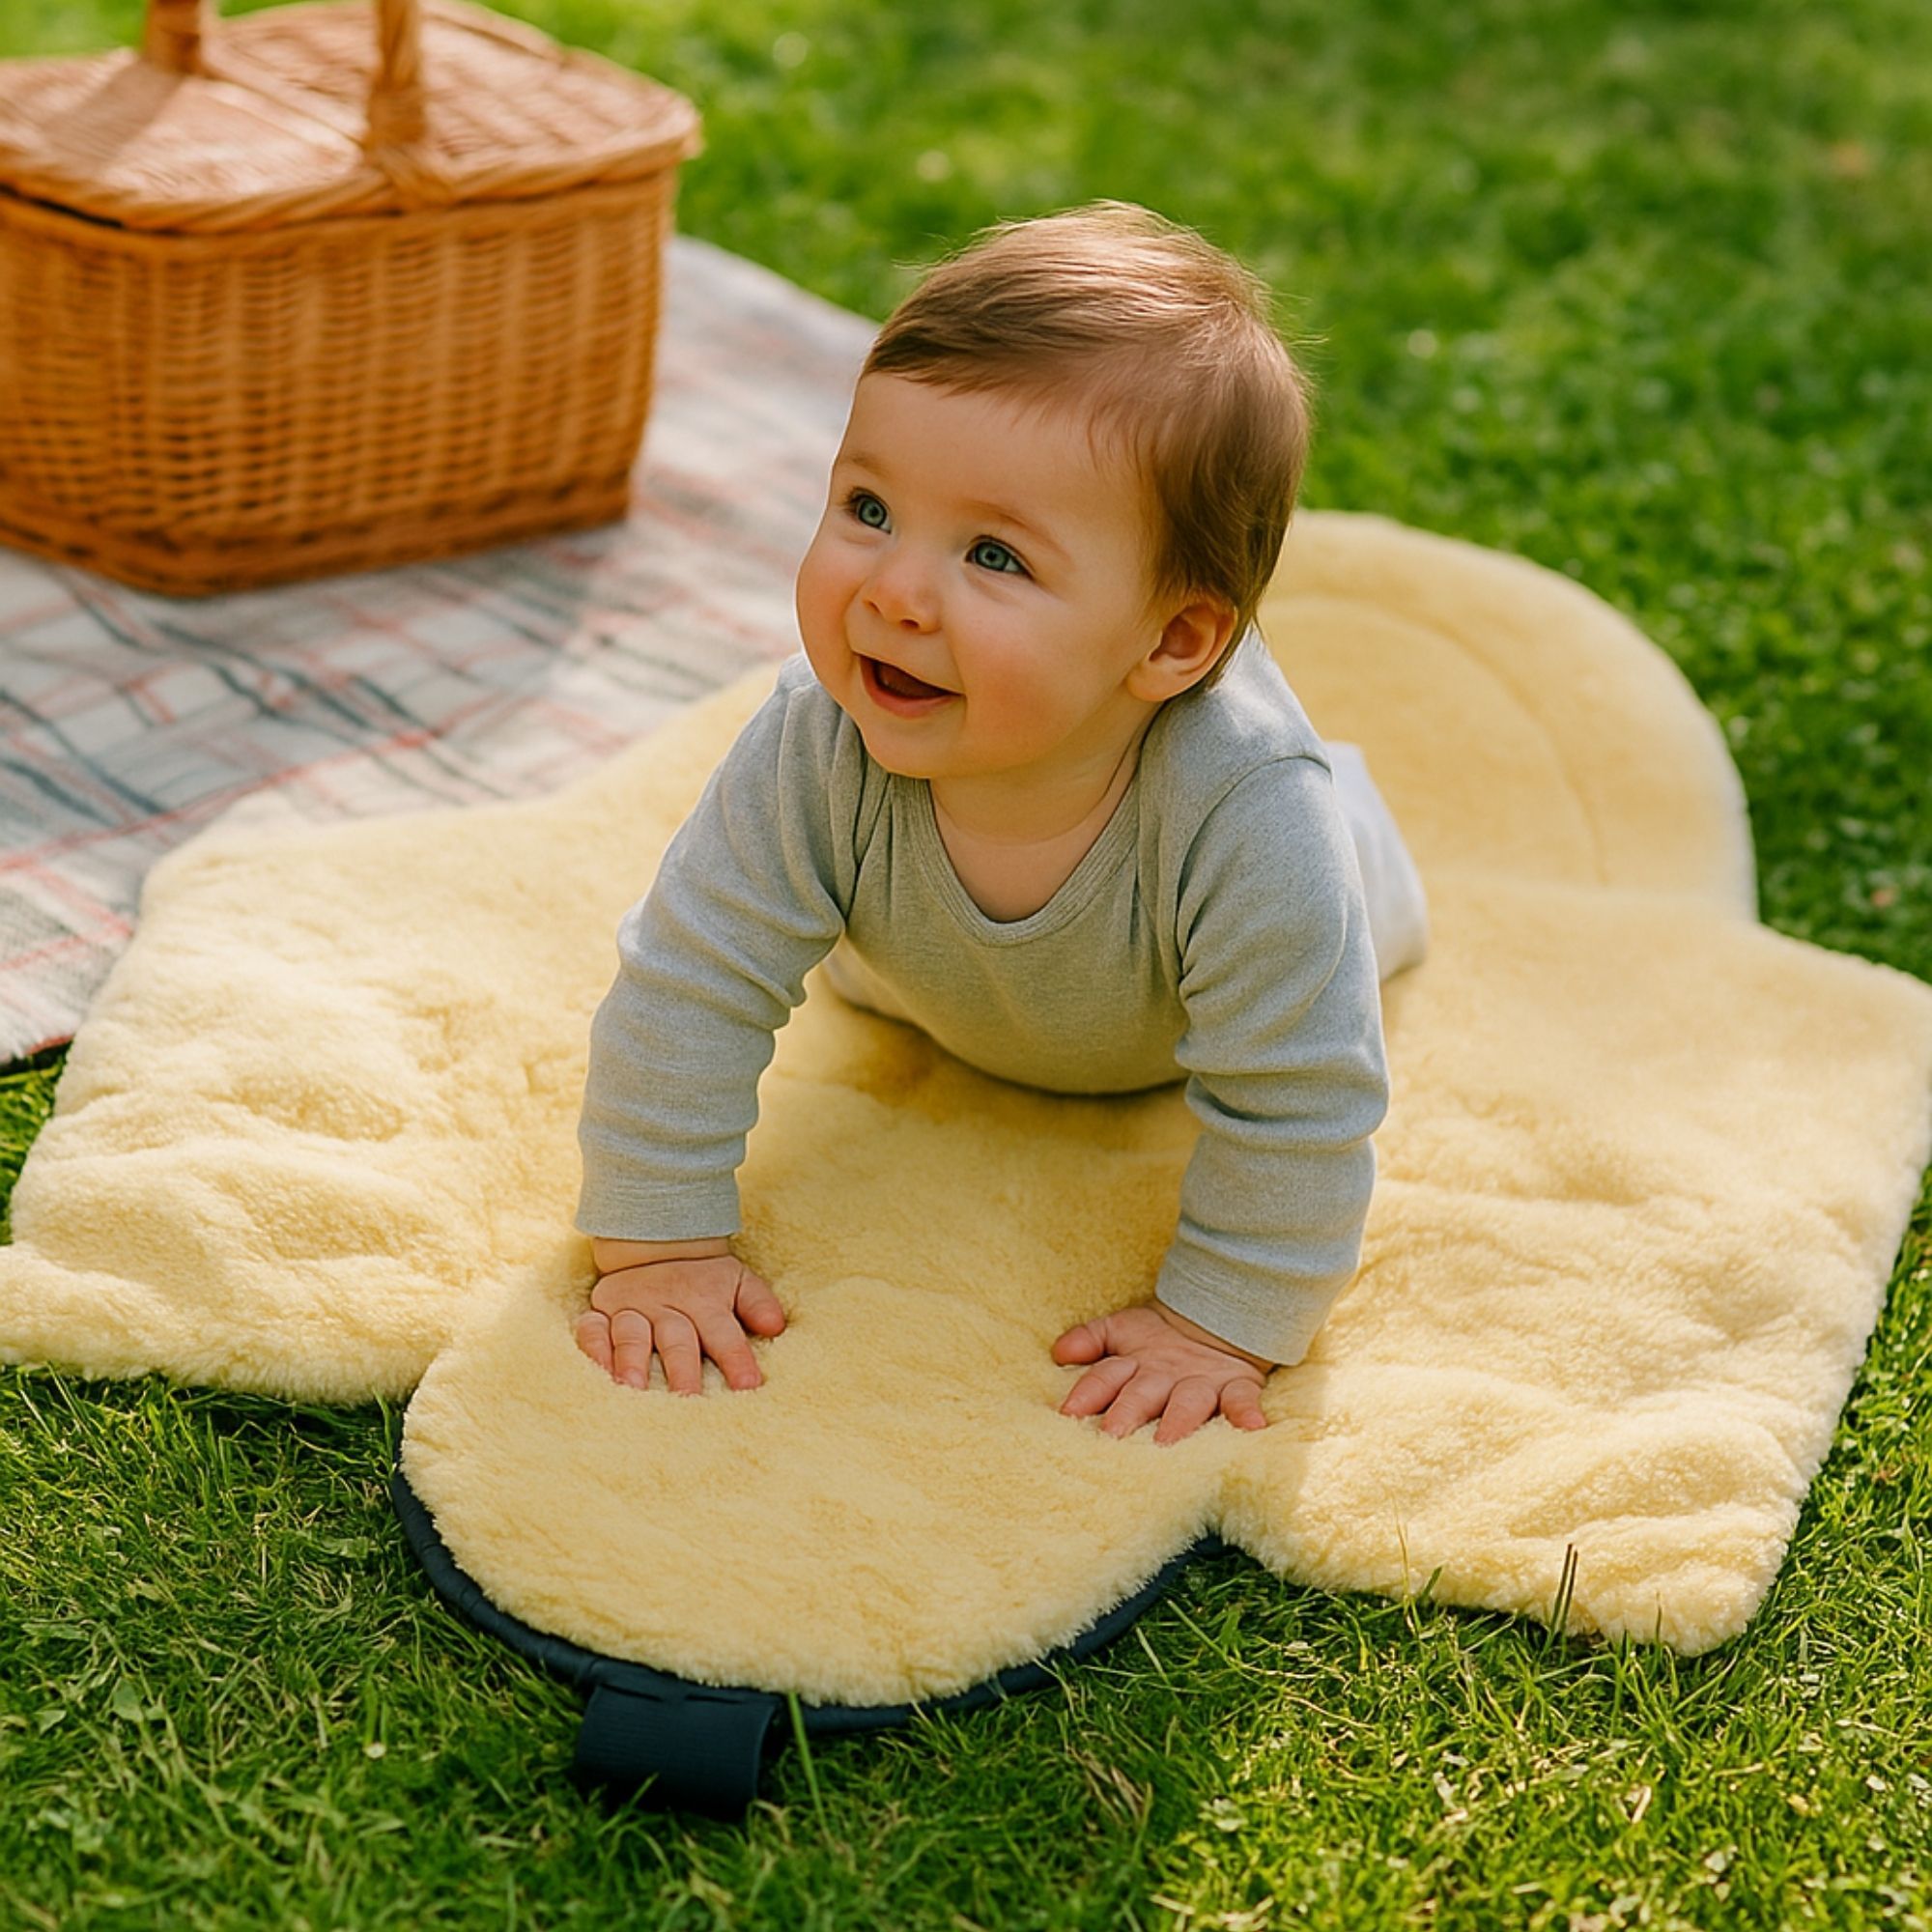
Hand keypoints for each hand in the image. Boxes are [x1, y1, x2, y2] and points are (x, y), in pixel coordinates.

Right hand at [575, 1252, 785, 1393]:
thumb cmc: (705, 1278)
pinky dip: (592, 1349)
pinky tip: (597, 1372)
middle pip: (677, 1339)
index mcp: (704, 1302)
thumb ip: (758, 1304)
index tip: (748, 1386)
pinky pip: (591, 1330)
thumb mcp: (738, 1281)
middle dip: (683, 1369)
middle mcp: (666, 1306)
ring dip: (632, 1362)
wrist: (658, 1241)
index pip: (723, 1332)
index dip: (736, 1358)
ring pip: (632, 1336)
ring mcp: (631, 1309)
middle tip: (688, 1400)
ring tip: (634, 1389)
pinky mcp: (600, 1313)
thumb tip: (776, 1326)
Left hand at [1052, 1300, 1272, 1446]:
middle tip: (1111, 1435)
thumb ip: (1090, 1340)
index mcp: (1134, 1364)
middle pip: (1142, 1394)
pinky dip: (1246, 1413)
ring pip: (1187, 1402)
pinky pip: (1242, 1400)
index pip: (1106, 1376)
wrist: (1216, 1317)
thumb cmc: (1158, 1339)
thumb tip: (1059, 1351)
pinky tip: (1252, 1427)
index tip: (1068, 1413)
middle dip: (1126, 1413)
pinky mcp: (1236, 1387)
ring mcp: (1201, 1382)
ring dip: (1178, 1421)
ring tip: (1167, 1441)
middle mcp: (1165, 1375)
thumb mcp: (1121, 1331)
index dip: (1087, 1392)